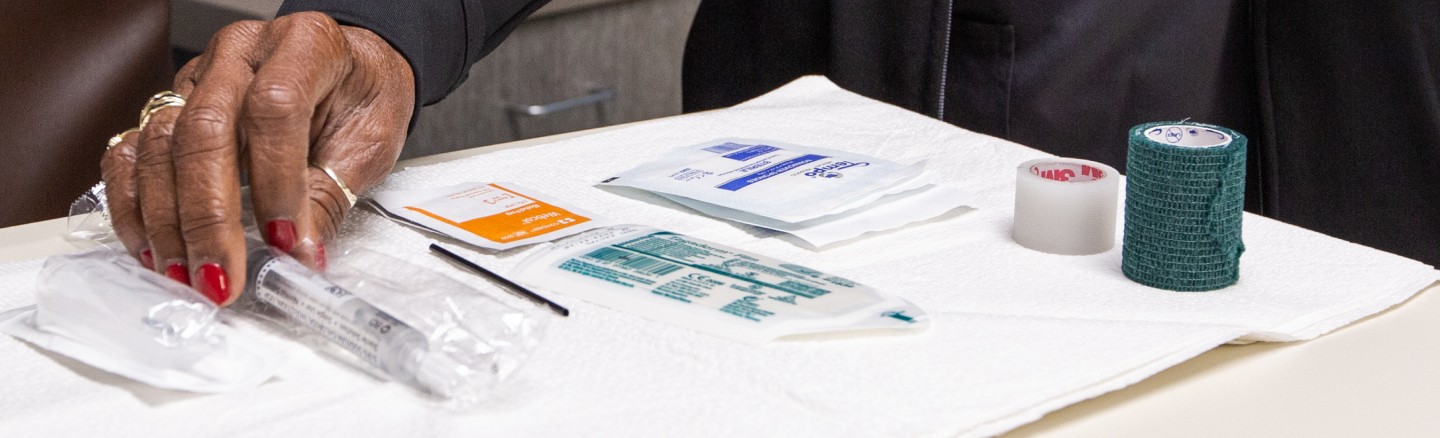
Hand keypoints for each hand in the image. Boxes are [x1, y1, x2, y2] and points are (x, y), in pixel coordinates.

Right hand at [100, 12, 413, 304]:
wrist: (349, 69)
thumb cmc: (361, 98)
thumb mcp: (368, 143)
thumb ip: (331, 196)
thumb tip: (299, 257)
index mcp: (303, 46)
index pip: (274, 109)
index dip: (276, 182)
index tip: (286, 242)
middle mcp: (240, 54)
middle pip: (204, 129)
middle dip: (209, 215)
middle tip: (222, 277)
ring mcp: (197, 77)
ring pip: (159, 143)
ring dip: (168, 220)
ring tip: (187, 275)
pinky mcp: (169, 106)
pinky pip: (130, 152)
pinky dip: (134, 205)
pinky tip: (153, 248)